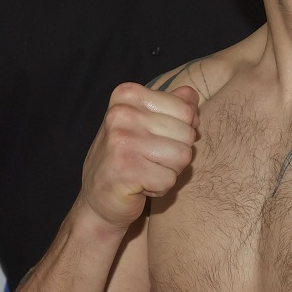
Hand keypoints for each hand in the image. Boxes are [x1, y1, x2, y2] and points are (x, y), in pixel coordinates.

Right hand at [80, 83, 199, 227]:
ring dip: (170, 170)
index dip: (182, 130)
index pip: (187, 110)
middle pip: (187, 133)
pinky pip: (170, 179)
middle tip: (150, 158)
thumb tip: (193, 96)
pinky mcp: (125, 170)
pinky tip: (140, 184)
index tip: (156, 138)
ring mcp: (121, 141)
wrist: (98, 196)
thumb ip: (174, 104)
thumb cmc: (129, 155)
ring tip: (146, 170)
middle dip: (177, 152)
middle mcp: (122, 113)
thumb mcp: (149, 122)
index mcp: (128, 95)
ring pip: (183, 156)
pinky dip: (161, 187)